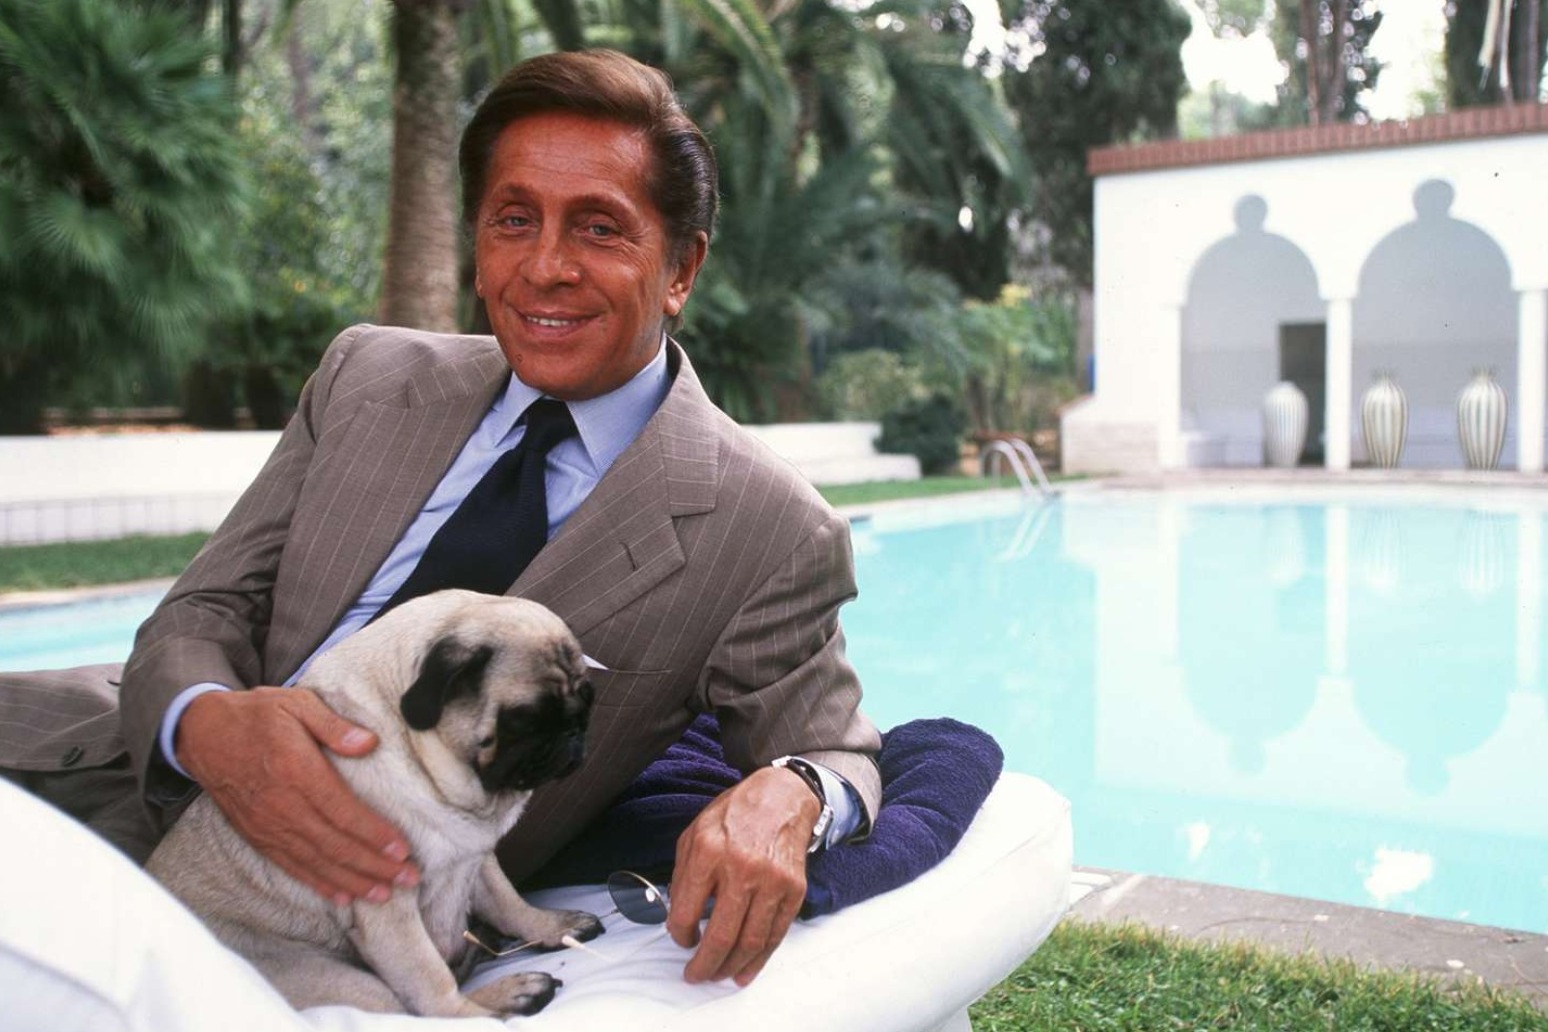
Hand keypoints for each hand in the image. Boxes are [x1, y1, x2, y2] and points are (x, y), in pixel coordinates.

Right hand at [176, 687, 418, 905]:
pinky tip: (343, 896)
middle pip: (334, 844)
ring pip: (317, 862)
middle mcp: (282, 805)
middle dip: (374, 865)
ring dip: (353, 880)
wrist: (201, 734)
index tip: (402, 849)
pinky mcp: (257, 836)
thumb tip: (369, 743)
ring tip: (384, 893)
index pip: (342, 811)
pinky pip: (292, 866)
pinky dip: (319, 883)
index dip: (373, 834)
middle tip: (407, 878)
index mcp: (296, 771)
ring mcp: (268, 825)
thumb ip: (333, 724)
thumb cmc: (255, 715)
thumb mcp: (296, 703)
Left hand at [665, 766, 818, 985]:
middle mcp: (742, 868)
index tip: (681, 939)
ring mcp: (772, 881)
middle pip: (721, 935)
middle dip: (704, 965)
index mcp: (709, 851)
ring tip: (717, 976)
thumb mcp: (694, 833)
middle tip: (694, 976)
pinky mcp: (794, 890)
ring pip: (750, 942)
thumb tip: (678, 918)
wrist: (781, 797)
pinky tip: (744, 971)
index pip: (686, 911)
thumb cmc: (734, 816)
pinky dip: (759, 960)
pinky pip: (775, 935)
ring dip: (730, 968)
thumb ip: (682, 875)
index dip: (679, 934)